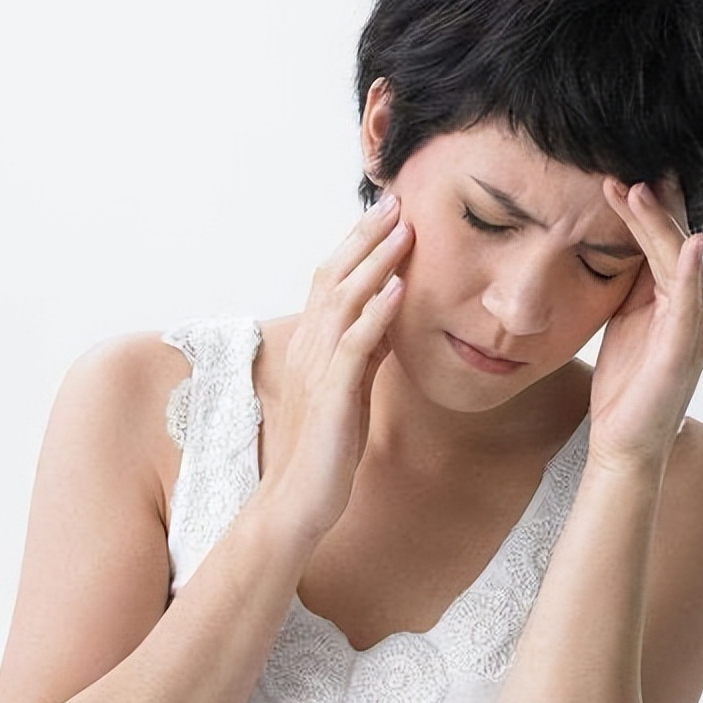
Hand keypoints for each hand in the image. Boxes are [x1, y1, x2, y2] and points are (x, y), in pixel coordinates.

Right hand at [258, 192, 412, 538]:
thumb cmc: (326, 447)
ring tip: (404, 229)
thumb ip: (366, 349)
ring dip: (376, 261)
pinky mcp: (333, 395)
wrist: (297, 502)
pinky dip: (377, 313)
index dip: (357, 243)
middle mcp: (310, 348)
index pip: (332, 279)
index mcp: (314, 345)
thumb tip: (390, 314)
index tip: (387, 212)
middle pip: (334, 276)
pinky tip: (399, 289)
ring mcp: (319, 369)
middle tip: (396, 200)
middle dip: (366, 236)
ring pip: (344, 301)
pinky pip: (356, 345)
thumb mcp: (351, 387)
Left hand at [588, 176, 702, 473]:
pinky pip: (689, 303)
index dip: (644, 207)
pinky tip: (690, 244)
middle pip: (672, 242)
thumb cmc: (624, 384)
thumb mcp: (622, 320)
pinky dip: (690, 271)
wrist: (624, 443)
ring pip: (678, 262)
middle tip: (628, 166)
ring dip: (660, 224)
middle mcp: (692, 306)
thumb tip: (613, 242)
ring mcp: (693, 326)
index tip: (618, 173)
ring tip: (639, 189)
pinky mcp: (685, 349)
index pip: (660, 241)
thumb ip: (628, 283)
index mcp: (674, 298)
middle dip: (652, 204)